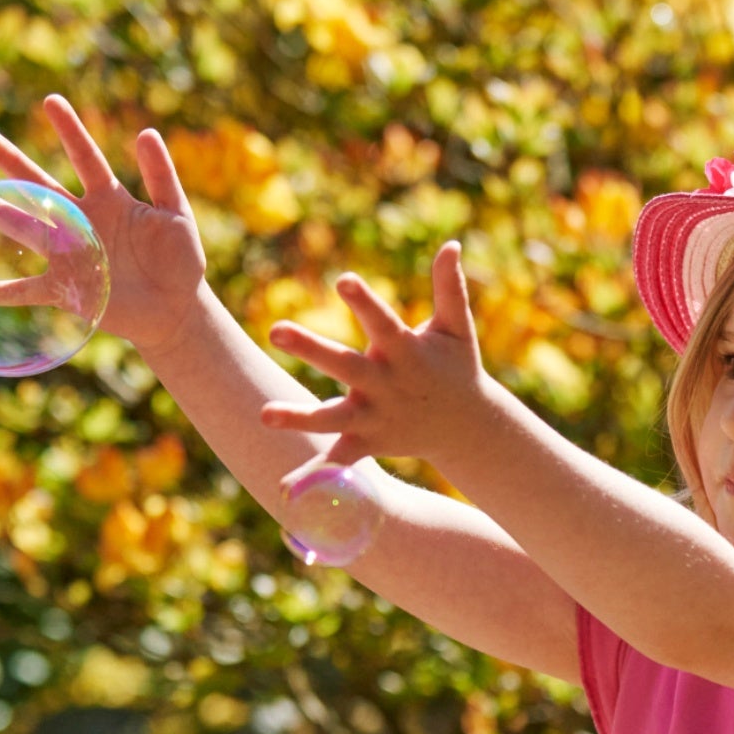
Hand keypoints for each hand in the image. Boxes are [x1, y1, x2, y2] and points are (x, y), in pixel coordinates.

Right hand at [0, 94, 207, 352]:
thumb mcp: (177, 216)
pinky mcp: (67, 290)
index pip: (86, 158)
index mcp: (110, 199)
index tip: (51, 101)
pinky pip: (25, 291)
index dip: (70, 131)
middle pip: (42, 187)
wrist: (177, 309)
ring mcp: (70, 254)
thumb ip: (162, 178)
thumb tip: (147, 133)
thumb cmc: (181, 261)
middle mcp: (82, 221)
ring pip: (25, 228)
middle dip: (14, 164)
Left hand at [256, 241, 486, 474]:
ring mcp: (377, 415)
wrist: (469, 427)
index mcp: (404, 351)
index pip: (382, 321)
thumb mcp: (456, 329)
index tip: (343, 279)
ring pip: (333, 416)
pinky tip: (284, 489)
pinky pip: (340, 458)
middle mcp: (386, 383)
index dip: (364, 301)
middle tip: (275, 329)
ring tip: (264, 414)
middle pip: (344, 365)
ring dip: (300, 417)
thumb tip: (451, 243)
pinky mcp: (370, 441)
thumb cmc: (456, 367)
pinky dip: (316, 473)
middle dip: (311, 349)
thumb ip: (449, 287)